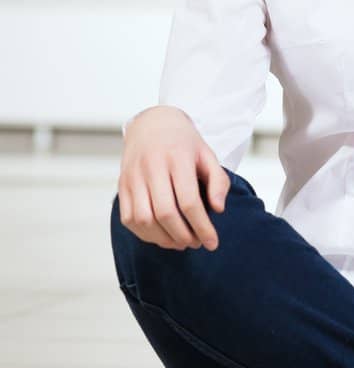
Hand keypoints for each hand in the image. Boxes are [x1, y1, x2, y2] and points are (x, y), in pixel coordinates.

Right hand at [117, 106, 229, 251]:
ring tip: (181, 242)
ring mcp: (133, 176)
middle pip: (165, 213)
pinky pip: (128, 218)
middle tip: (196, 243)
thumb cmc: (183, 143)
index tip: (213, 243)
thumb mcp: (207, 154)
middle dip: (183, 235)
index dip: (202, 226)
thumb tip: (218, 209)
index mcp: (177, 156)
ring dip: (163, 238)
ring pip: (144, 219)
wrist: (152, 124)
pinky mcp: (122, 185)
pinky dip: (145, 234)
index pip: (189, 200)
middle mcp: (152, 166)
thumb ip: (218, 180)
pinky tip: (161, 236)